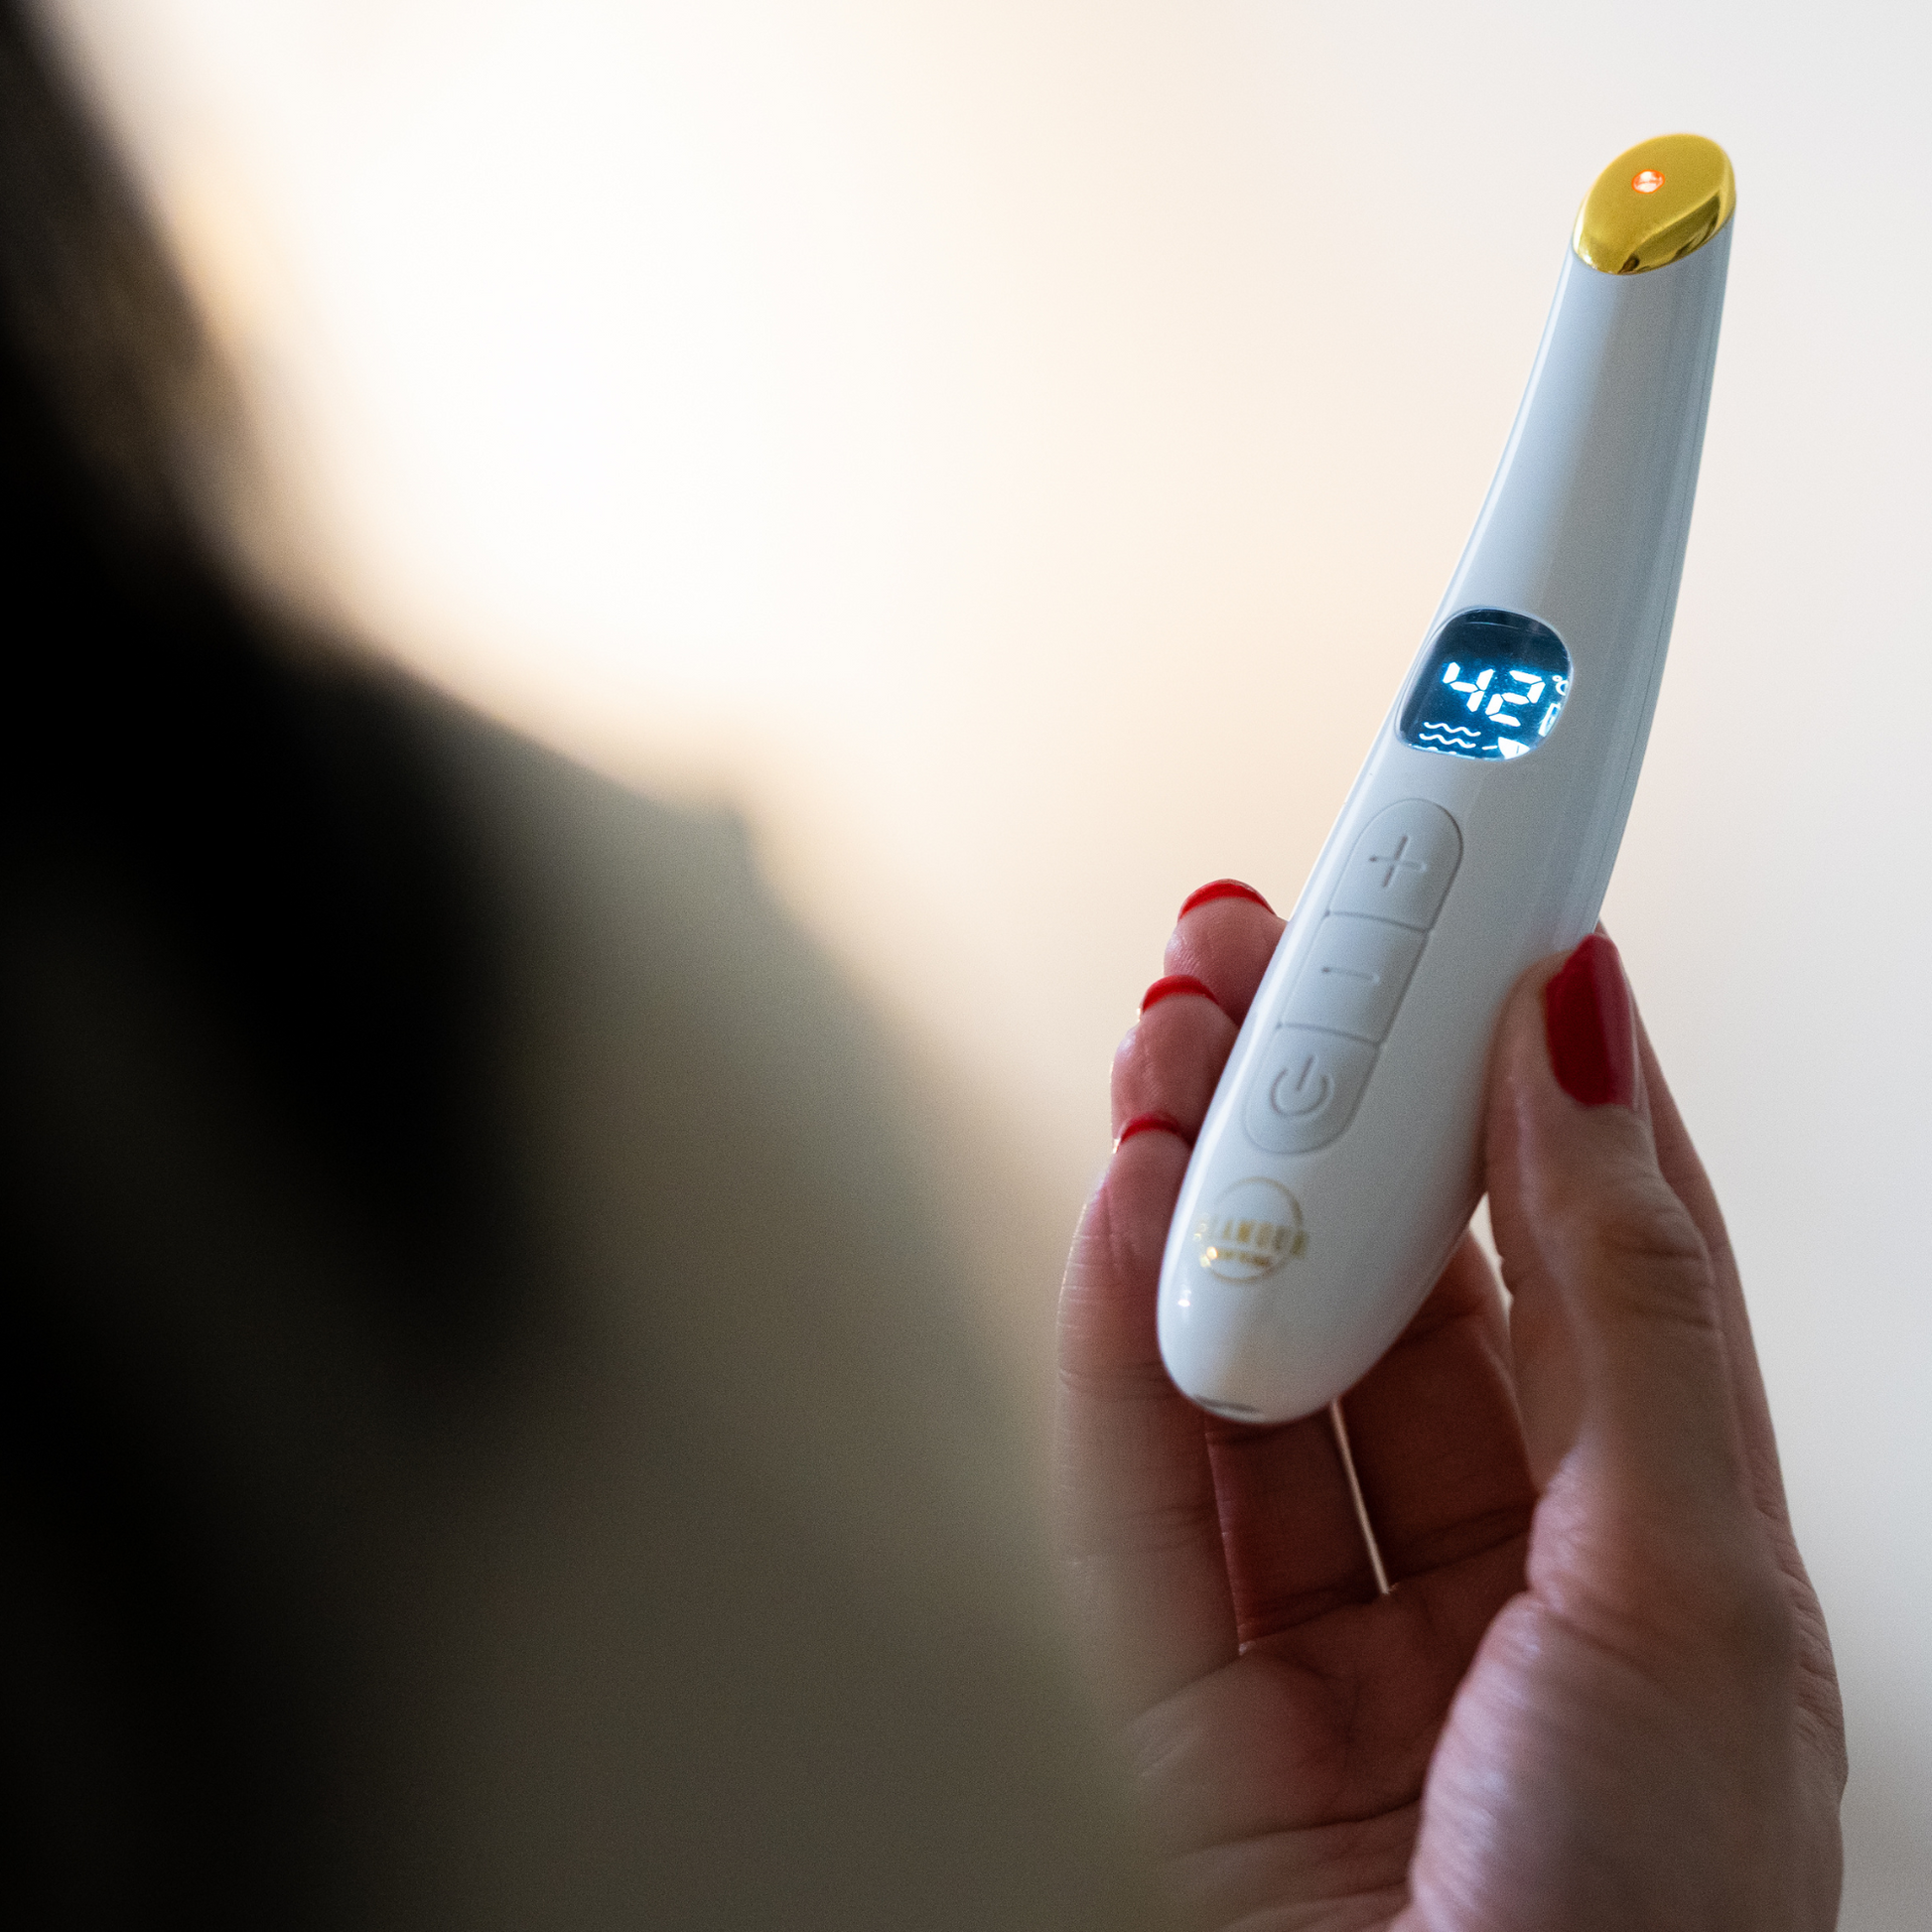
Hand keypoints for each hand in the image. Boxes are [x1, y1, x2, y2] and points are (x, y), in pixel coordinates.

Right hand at [1057, 889, 1844, 1929]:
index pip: (1565, 1246)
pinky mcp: (1174, 1681)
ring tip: (1176, 1027)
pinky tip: (1125, 1189)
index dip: (1511, 1074)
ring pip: (1247, 1350)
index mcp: (1638, 1539)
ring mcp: (1317, 1622)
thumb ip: (1626, 1291)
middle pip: (1383, 1281)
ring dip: (1205, 1183)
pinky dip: (1118, 1318)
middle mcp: (1477, 1566)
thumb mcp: (1690, 1576)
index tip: (1472, 920)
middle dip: (1320, 1110)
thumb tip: (1588, 1045)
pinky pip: (1139, 1469)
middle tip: (1277, 949)